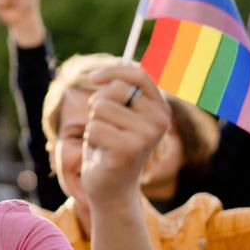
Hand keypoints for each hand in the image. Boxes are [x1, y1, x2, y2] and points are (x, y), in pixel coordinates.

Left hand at [81, 66, 170, 206]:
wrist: (112, 188)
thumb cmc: (111, 146)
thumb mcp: (120, 115)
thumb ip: (122, 91)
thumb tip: (117, 60)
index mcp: (160, 109)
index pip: (138, 75)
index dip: (113, 71)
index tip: (92, 78)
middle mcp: (159, 121)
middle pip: (114, 89)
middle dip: (99, 105)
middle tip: (105, 127)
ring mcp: (145, 136)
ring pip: (100, 108)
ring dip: (93, 124)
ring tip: (103, 142)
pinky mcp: (128, 150)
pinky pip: (93, 128)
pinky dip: (89, 140)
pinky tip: (101, 154)